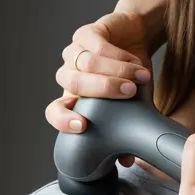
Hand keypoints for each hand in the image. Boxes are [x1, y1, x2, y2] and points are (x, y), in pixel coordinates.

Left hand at [45, 10, 153, 164]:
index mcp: (73, 97)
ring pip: (88, 64)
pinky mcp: (86, 33)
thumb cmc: (130, 76)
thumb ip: (126, 129)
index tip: (82, 126)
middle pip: (73, 83)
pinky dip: (120, 56)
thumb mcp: (131, 105)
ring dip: (118, 72)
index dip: (62, 120)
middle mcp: (69, 74)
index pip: (53, 112)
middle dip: (104, 90)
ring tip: (140, 78)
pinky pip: (98, 45)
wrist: (136, 36)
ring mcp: (75, 52)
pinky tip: (135, 62)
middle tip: (129, 93)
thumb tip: (126, 161)